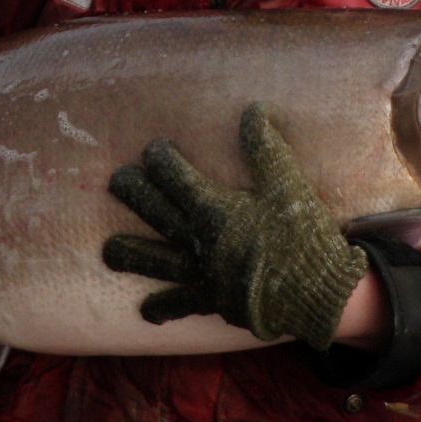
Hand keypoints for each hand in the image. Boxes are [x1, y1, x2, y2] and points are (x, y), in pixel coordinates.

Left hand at [102, 104, 368, 350]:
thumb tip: (252, 111)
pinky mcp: (209, 301)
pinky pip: (179, 305)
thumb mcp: (287, 186)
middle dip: (133, 192)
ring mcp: (200, 273)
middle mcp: (198, 240)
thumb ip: (265, 149)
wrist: (312, 292)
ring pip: (154, 261)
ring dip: (130, 253)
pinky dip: (161, 307)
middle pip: (154, 211)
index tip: (154, 148)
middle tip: (116, 180)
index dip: (160, 158)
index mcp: (214, 208)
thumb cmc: (301, 236)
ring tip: (108, 250)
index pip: (174, 176)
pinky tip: (147, 310)